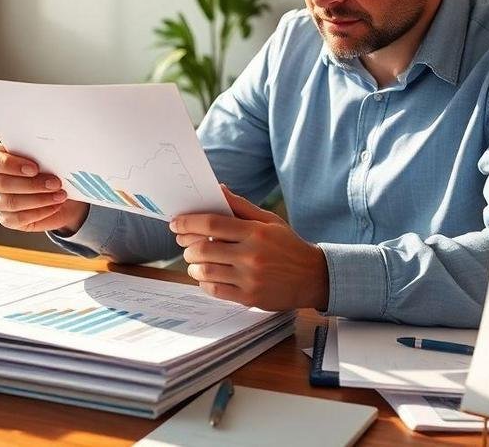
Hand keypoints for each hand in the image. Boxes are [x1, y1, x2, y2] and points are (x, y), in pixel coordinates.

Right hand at [0, 143, 88, 234]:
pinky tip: (55, 205)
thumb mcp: (43, 155)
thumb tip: (51, 156)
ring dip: (39, 199)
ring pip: (11, 202)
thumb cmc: (46, 166)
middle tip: (55, 183)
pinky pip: (19, 218)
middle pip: (1, 183)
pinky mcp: (6, 219)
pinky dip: (41, 212)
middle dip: (32, 184)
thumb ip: (39, 153)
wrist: (57, 189)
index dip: (9, 164)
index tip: (34, 168)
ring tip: (60, 195)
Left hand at [170, 185, 328, 310]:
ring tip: (195, 262)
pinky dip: (204, 283)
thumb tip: (218, 189)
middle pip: (204, 249)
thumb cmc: (287, 245)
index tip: (176, 223)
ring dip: (193, 266)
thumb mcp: (269, 221)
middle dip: (187, 246)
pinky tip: (207, 277)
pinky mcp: (249, 297)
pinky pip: (215, 290)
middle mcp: (252, 255)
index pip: (212, 223)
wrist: (313, 277)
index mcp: (255, 232)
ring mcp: (250, 278)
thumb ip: (241, 206)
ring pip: (206, 271)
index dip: (188, 222)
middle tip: (185, 245)